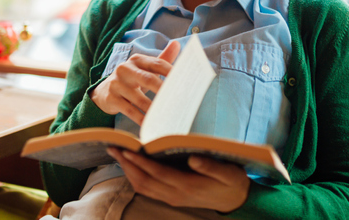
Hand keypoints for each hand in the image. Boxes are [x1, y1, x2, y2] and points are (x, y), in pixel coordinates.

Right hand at [90, 41, 179, 124]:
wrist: (103, 92)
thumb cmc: (131, 81)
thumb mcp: (144, 69)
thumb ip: (161, 59)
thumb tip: (177, 44)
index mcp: (137, 60)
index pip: (157, 64)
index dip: (171, 72)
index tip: (185, 81)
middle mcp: (125, 69)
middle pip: (148, 79)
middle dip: (164, 90)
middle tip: (178, 100)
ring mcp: (116, 84)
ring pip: (139, 98)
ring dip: (153, 109)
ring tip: (166, 116)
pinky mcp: (111, 98)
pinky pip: (129, 110)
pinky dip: (140, 118)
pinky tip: (150, 124)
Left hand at [107, 148, 249, 211]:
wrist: (236, 200)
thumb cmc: (232, 182)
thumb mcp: (228, 173)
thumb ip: (211, 167)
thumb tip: (193, 159)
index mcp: (188, 186)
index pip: (158, 173)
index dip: (140, 162)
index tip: (127, 149)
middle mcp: (176, 194)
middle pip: (144, 181)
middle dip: (126, 164)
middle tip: (113, 148)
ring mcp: (172, 198)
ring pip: (143, 187)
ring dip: (128, 171)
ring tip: (117, 154)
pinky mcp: (171, 198)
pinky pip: (148, 190)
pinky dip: (135, 178)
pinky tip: (130, 166)